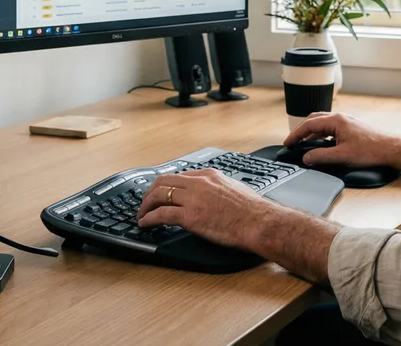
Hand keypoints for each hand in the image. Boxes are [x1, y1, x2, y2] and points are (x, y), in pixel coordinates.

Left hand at [136, 169, 273, 250]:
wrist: (259, 223)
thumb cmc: (253, 211)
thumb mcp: (234, 189)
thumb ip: (218, 188)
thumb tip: (212, 196)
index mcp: (209, 175)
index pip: (179, 175)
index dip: (165, 185)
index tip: (160, 193)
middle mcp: (198, 183)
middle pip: (163, 181)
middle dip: (150, 193)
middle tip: (145, 203)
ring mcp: (193, 198)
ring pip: (158, 195)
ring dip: (145, 206)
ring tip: (141, 215)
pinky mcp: (190, 216)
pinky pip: (161, 214)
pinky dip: (149, 219)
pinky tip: (145, 224)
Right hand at [283, 112, 400, 168]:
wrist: (391, 149)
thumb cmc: (371, 150)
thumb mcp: (342, 156)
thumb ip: (321, 157)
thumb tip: (306, 158)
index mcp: (336, 121)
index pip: (309, 124)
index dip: (295, 134)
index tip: (287, 143)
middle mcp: (340, 117)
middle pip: (314, 120)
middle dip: (301, 130)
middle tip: (293, 142)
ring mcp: (346, 121)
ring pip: (323, 123)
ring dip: (311, 132)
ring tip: (304, 143)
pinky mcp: (351, 127)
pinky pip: (331, 127)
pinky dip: (321, 134)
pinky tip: (321, 144)